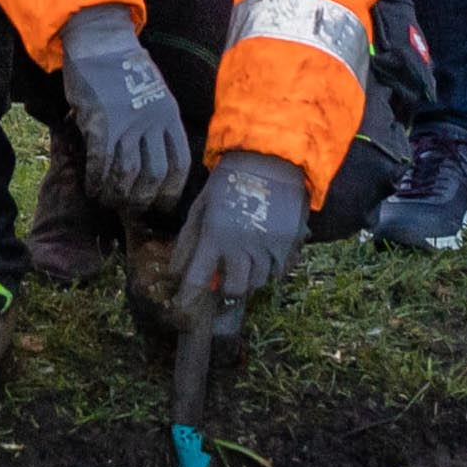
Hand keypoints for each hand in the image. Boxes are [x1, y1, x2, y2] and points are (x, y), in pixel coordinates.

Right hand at [58, 3, 191, 211]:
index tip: (161, 205)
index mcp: (169, 115)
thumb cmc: (125, 67)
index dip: (171, 191)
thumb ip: (156, 124)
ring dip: (117, 194)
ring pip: (128, 173)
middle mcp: (152, 121)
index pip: (180, 164)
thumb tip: (148, 161)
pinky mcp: (100, 122)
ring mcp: (126, 122)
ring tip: (109, 200)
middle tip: (131, 209)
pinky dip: (96, 180)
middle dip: (143, 199)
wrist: (101, 39)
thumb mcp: (154, 92)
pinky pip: (100, 162)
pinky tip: (92, 188)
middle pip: (155, 174)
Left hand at [174, 147, 308, 308]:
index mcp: (216, 234)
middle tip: (226, 280)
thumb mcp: (201, 205)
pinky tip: (264, 253)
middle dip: (227, 290)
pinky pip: (280, 271)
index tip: (182, 308)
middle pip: (235, 289)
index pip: (197, 278)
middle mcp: (243, 245)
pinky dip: (271, 269)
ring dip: (249, 278)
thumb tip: (175, 271)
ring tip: (246, 261)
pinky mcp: (290, 243)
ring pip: (259, 282)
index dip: (187, 297)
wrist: (270, 159)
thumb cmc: (229, 181)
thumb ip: (188, 240)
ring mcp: (269, 246)